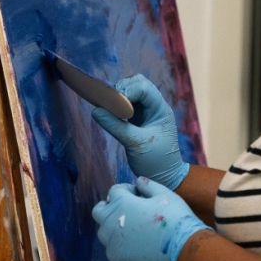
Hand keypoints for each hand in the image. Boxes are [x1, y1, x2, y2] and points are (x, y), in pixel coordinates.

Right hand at [91, 74, 189, 189]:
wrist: (164, 177)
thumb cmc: (155, 162)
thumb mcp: (134, 144)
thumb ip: (115, 126)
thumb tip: (95, 111)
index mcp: (161, 109)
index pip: (144, 88)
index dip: (127, 91)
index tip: (114, 104)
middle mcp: (155, 106)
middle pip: (138, 83)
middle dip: (122, 89)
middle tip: (110, 103)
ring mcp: (148, 111)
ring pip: (132, 91)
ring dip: (119, 96)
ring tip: (109, 109)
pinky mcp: (139, 118)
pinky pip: (127, 103)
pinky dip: (118, 105)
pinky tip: (110, 113)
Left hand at [92, 177, 209, 260]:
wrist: (183, 249)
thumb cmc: (175, 217)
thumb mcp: (164, 194)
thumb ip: (148, 185)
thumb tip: (139, 181)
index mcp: (120, 203)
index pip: (114, 191)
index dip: (127, 190)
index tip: (140, 195)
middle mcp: (110, 222)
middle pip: (99, 211)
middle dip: (111, 207)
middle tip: (129, 210)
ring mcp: (111, 243)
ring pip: (104, 231)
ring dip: (114, 226)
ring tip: (134, 228)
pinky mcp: (116, 259)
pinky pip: (111, 248)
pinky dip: (119, 243)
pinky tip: (137, 243)